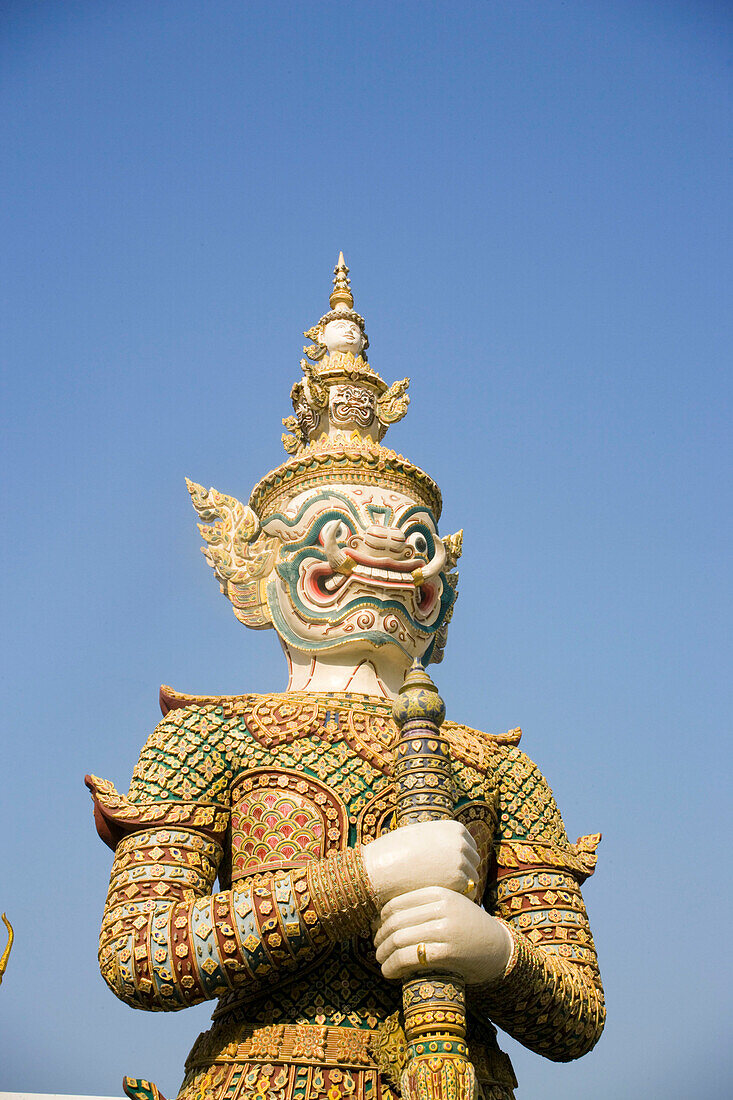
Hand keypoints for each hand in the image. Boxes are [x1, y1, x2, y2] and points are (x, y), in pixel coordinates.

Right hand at [361, 821, 479, 906]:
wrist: (381, 867)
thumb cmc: (395, 851)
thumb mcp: (420, 836)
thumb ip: (439, 841)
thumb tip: (450, 854)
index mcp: (454, 829)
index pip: (468, 847)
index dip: (458, 860)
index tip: (446, 870)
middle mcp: (461, 842)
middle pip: (473, 862)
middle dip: (462, 872)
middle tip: (445, 885)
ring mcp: (461, 860)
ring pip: (471, 878)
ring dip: (460, 887)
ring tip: (442, 894)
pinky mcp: (458, 880)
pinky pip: (468, 893)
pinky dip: (458, 898)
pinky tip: (443, 901)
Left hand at [373, 886, 512, 984]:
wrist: (498, 948)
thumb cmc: (466, 927)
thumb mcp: (448, 905)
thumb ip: (423, 906)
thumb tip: (380, 917)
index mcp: (438, 892)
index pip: (395, 903)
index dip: (380, 920)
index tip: (376, 931)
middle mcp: (441, 907)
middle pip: (395, 922)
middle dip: (380, 938)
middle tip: (376, 949)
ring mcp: (445, 929)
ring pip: (399, 939)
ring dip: (384, 954)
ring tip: (381, 962)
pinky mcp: (448, 952)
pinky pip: (409, 958)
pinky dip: (393, 966)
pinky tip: (390, 972)